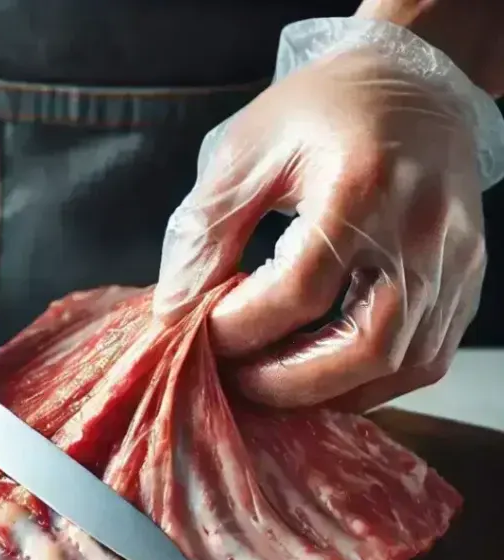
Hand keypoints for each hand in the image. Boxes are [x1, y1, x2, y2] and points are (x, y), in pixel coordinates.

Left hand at [154, 47, 485, 411]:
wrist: (407, 84)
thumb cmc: (318, 113)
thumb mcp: (243, 153)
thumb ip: (205, 234)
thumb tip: (176, 312)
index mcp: (361, 184)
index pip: (297, 291)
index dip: (240, 329)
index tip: (201, 335)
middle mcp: (421, 227)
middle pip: (366, 347)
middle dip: (287, 384)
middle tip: (237, 380)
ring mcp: (454, 258)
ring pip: (402, 364)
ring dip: (329, 392)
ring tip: (273, 380)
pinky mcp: (466, 277)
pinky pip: (426, 357)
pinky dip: (369, 382)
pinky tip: (323, 373)